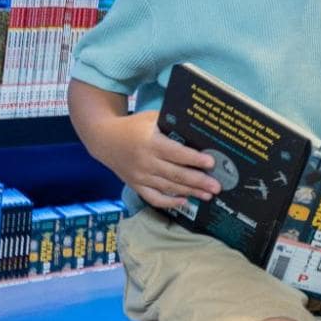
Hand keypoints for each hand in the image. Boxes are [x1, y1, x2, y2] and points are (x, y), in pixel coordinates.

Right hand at [104, 108, 221, 212]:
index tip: (211, 163)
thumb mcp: (150, 118)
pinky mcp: (136, 185)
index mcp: (150, 142)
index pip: (176, 153)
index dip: (194, 159)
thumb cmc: (133, 126)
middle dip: (198, 181)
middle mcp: (146, 162)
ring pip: (168, 187)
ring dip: (189, 192)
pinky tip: (183, 201)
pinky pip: (153, 198)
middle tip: (217, 187)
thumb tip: (197, 126)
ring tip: (208, 195)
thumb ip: (171, 123)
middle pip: (175, 174)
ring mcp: (140, 176)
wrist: (104, 140)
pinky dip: (168, 202)